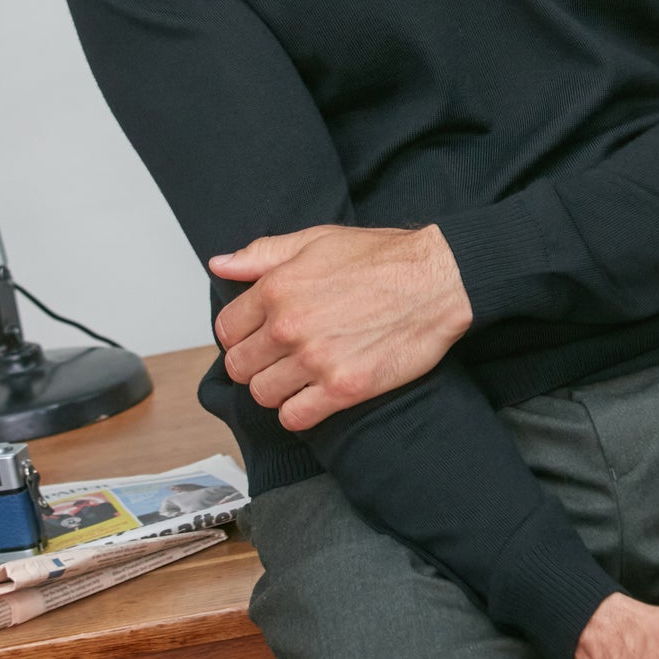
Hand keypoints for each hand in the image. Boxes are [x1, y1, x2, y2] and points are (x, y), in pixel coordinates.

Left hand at [208, 224, 471, 432]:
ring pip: (262, 395)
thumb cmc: (382, 258)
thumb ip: (262, 254)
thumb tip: (220, 264)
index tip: (258, 336)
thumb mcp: (316, 240)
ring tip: (298, 376)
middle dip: (255, 364)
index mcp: (277, 288)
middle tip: (279, 359)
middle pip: (240, 367)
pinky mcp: (344, 388)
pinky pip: (295, 417)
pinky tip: (313, 396)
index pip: (227, 329)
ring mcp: (316, 359)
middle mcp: (290, 325)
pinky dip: (298, 412)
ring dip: (275, 390)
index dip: (240, 335)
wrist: (438, 281)